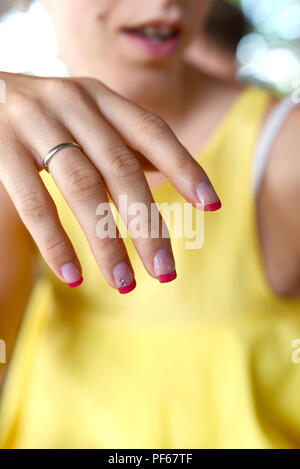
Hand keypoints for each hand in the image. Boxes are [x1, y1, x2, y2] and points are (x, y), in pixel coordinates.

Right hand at [0, 72, 220, 292]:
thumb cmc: (47, 115)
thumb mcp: (88, 117)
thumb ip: (124, 142)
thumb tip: (171, 172)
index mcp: (101, 97)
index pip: (153, 132)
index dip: (185, 167)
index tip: (212, 205)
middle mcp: (73, 102)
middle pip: (121, 169)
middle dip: (147, 225)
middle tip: (165, 271)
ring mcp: (34, 121)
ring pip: (82, 187)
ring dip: (106, 241)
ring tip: (124, 283)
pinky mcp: (0, 145)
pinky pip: (33, 201)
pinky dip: (55, 242)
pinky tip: (73, 275)